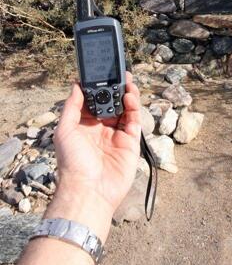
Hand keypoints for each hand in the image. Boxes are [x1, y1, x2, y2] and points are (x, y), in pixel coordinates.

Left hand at [46, 72, 141, 240]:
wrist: (89, 190)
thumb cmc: (72, 163)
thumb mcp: (65, 130)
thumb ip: (72, 106)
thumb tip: (76, 84)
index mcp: (85, 126)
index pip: (94, 102)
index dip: (99, 88)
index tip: (102, 74)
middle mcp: (101, 129)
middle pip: (112, 104)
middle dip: (116, 89)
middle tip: (119, 74)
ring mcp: (117, 136)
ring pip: (125, 110)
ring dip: (127, 95)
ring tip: (127, 81)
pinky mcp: (130, 142)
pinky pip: (134, 121)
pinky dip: (134, 108)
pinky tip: (130, 97)